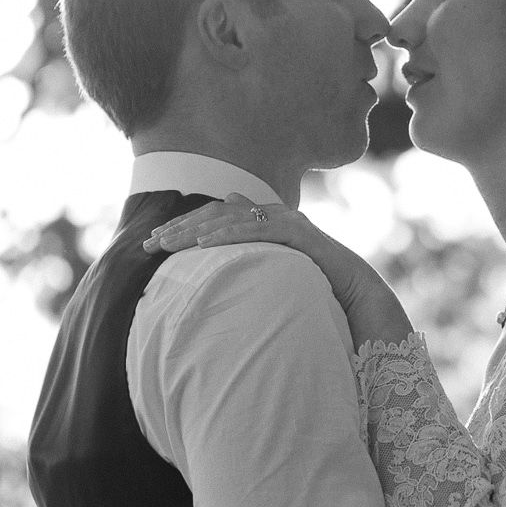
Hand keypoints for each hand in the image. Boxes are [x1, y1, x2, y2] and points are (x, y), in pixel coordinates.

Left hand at [143, 196, 377, 313]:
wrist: (356, 293)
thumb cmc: (316, 287)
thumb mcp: (272, 272)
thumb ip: (249, 256)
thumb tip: (218, 237)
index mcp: (265, 221)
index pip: (215, 217)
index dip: (182, 226)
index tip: (152, 241)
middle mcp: (273, 215)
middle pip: (216, 213)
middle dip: (180, 227)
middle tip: (149, 243)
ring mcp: (287, 221)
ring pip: (231, 218)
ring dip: (195, 230)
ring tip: (167, 244)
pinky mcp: (298, 233)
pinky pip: (257, 230)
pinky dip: (228, 234)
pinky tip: (203, 244)